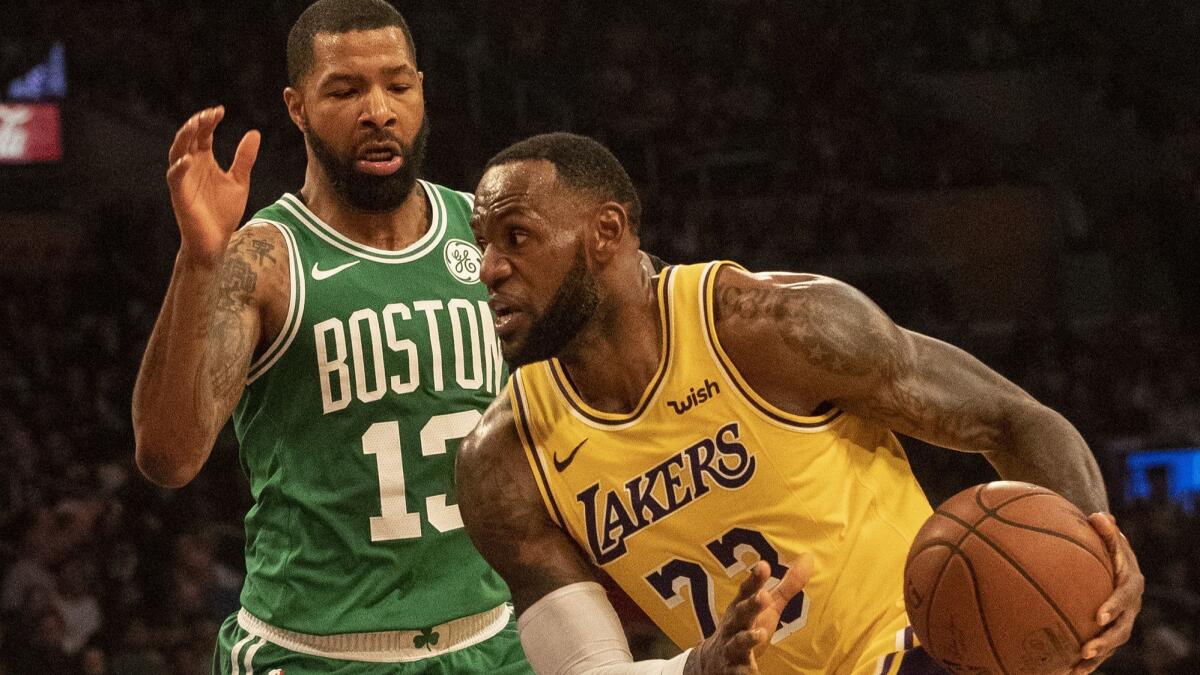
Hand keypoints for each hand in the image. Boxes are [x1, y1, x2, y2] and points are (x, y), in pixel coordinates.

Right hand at [166, 106, 260, 265]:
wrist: (216, 241)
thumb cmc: (224, 212)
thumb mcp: (239, 181)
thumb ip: (244, 158)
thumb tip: (254, 132)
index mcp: (204, 160)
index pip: (203, 134)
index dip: (209, 121)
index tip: (220, 110)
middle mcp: (191, 166)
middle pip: (189, 138)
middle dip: (197, 124)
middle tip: (209, 113)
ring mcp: (183, 179)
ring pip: (177, 152)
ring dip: (185, 138)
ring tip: (195, 125)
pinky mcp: (179, 194)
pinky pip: (175, 177)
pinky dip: (180, 167)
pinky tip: (188, 158)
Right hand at [685, 555, 812, 673]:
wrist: (712, 663)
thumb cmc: (745, 628)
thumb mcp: (766, 608)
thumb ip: (787, 586)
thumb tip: (808, 559)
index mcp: (741, 608)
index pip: (747, 591)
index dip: (754, 579)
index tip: (763, 566)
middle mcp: (734, 626)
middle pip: (741, 613)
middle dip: (751, 605)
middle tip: (764, 596)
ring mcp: (732, 648)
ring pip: (738, 642)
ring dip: (748, 638)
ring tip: (759, 634)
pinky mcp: (733, 670)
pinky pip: (740, 672)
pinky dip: (746, 673)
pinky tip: (754, 674)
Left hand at [1071, 513, 1143, 673]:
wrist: (1114, 558)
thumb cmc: (1106, 543)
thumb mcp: (1108, 534)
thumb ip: (1105, 529)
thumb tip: (1099, 516)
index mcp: (1131, 584)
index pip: (1124, 598)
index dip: (1114, 607)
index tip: (1098, 616)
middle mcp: (1130, 607)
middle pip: (1121, 629)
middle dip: (1104, 642)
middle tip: (1085, 649)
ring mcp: (1122, 622)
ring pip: (1111, 645)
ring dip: (1095, 658)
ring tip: (1075, 669)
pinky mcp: (1110, 631)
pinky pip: (1100, 650)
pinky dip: (1087, 663)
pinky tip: (1066, 672)